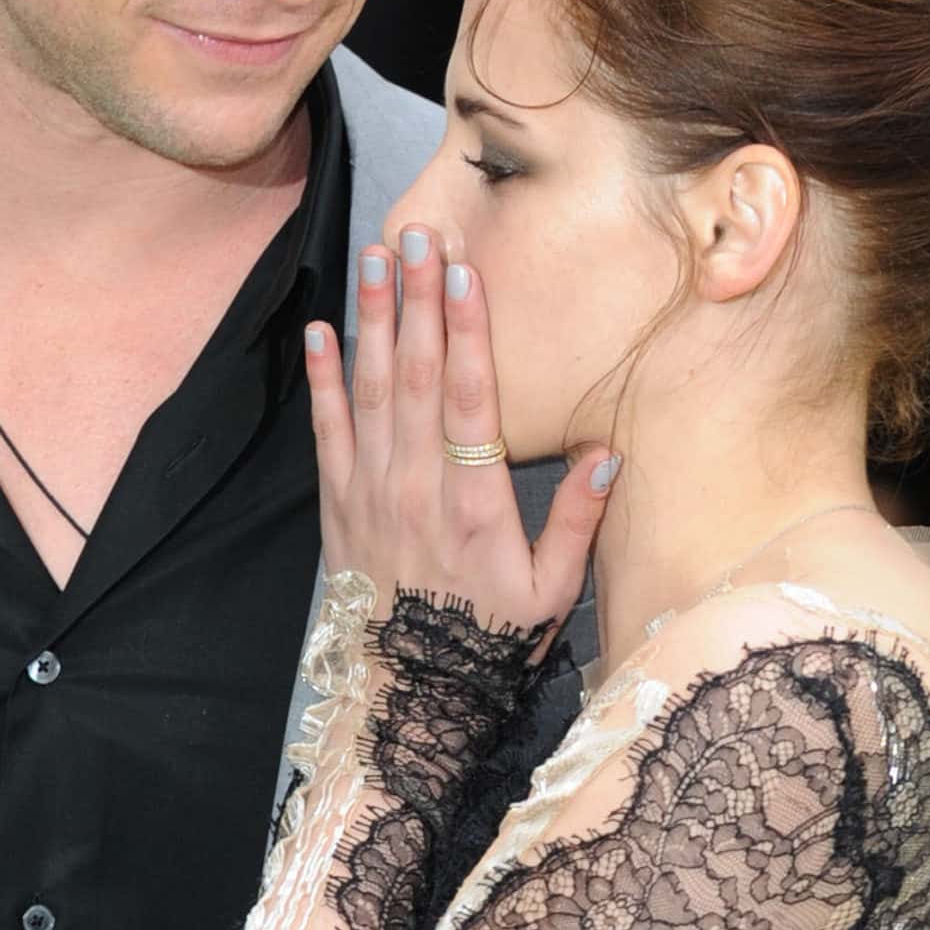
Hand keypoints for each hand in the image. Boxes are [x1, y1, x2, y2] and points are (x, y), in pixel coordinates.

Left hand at [306, 228, 616, 639]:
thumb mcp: (549, 594)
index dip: (468, 331)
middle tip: (416, 234)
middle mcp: (416, 488)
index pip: (470, 400)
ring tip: (375, 259)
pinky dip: (324, 379)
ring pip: (371, 390)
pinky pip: (327, 430)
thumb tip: (606, 453)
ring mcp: (371, 492)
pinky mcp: (338, 504)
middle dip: (417, 299)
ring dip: (373, 320)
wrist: (407, 696)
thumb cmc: (486, 642)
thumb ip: (576, 522)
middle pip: (417, 377)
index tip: (464, 272)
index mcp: (475, 505)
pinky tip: (322, 331)